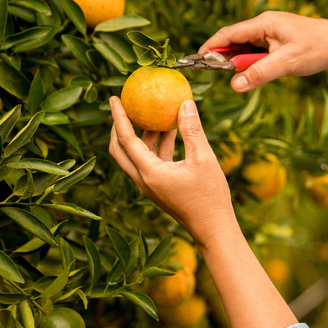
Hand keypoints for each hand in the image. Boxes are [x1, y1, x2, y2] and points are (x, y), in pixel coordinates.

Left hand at [108, 97, 236, 244]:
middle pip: (120, 149)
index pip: (126, 140)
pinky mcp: (159, 187)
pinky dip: (156, 145)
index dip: (119, 117)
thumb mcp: (203, 159)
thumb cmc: (210, 196)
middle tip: (124, 105)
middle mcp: (144, 180)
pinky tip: (170, 130)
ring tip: (150, 112)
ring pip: (136, 155)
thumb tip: (185, 102)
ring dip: (140, 134)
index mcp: (149, 173)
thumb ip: (192, 130)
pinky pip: (151, 161)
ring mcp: (150, 185)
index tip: (114, 98)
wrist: (213, 229)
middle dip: (119, 126)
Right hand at [200, 11, 327, 91]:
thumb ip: (260, 73)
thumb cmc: (317, 49)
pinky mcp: (275, 41)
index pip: (228, 34)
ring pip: (243, 48)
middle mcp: (264, 25)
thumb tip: (234, 85)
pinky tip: (248, 74)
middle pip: (233, 41)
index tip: (195, 62)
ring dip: (235, 62)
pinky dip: (248, 63)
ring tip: (227, 77)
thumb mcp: (288, 63)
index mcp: (264, 24)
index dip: (210, 48)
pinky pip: (254, 52)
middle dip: (219, 57)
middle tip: (206, 74)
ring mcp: (269, 33)